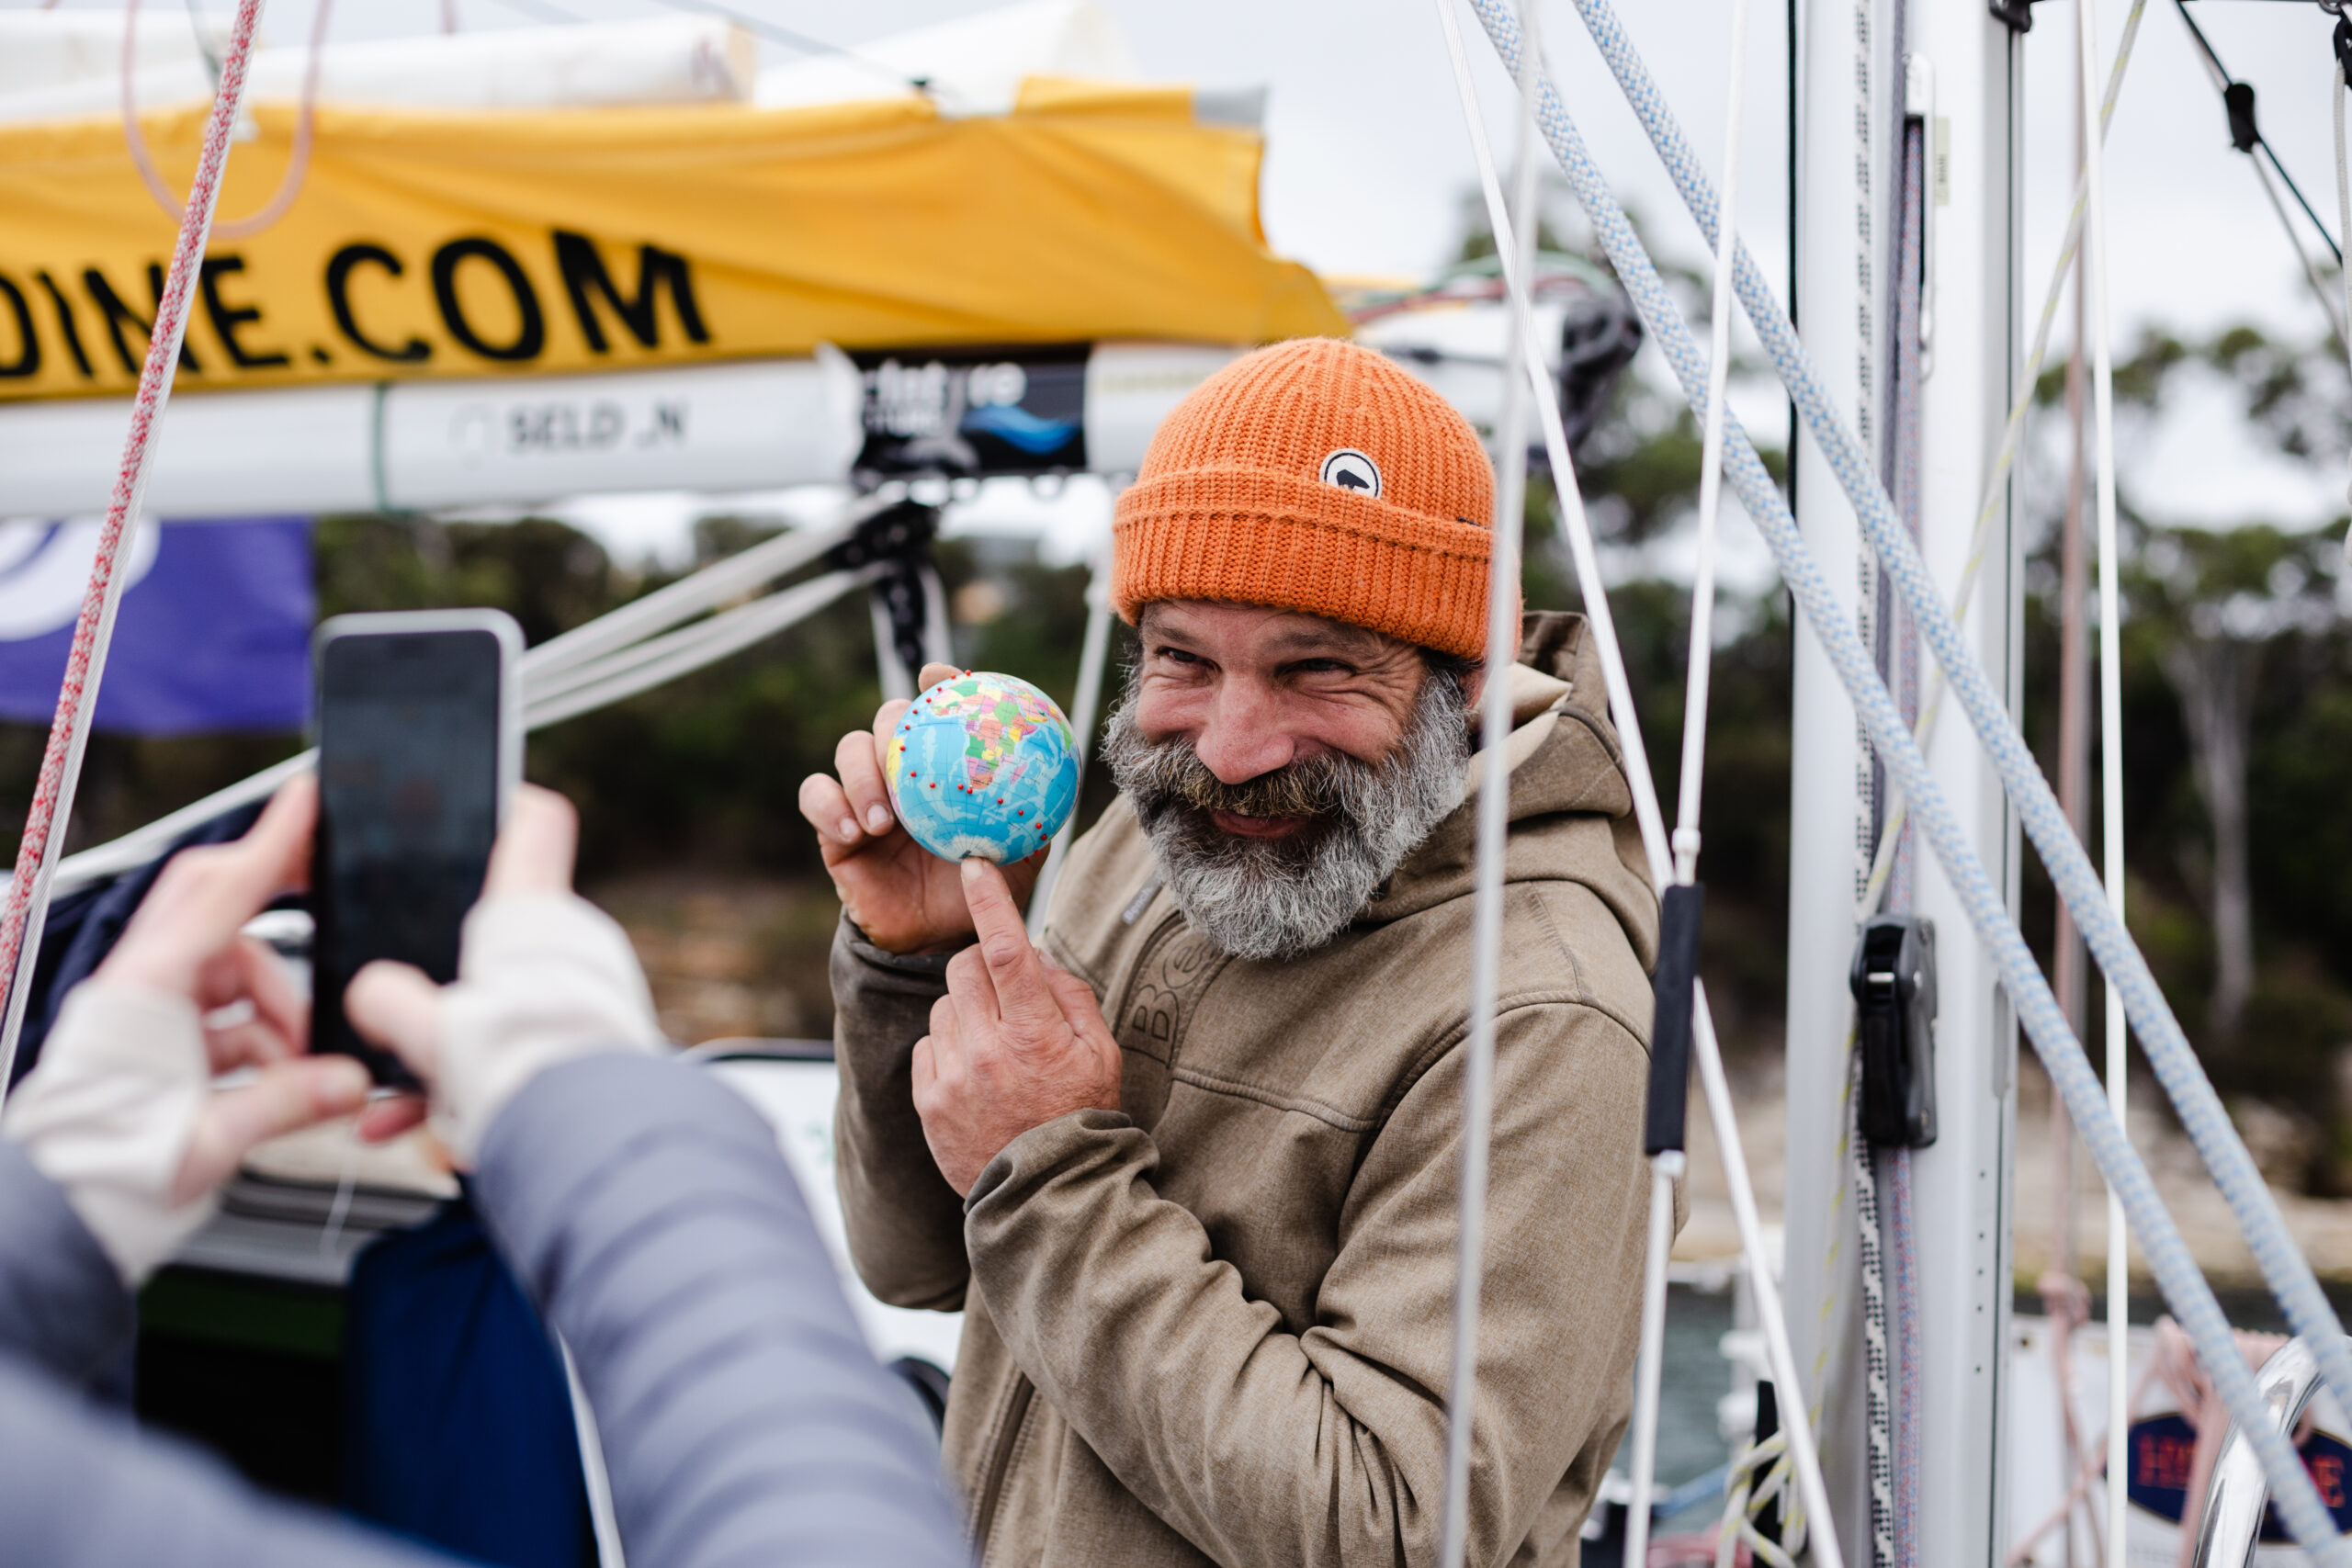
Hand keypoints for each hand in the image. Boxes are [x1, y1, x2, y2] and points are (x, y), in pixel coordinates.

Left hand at [3, 774, 370, 1283]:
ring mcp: (146, 1011)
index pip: (220, 894)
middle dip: (276, 901)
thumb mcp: (211, 1142)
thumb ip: (289, 1101)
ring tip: (303, 1064)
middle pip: (216, 906)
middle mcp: (141, 988)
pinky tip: (282, 1080)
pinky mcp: (152, 1040)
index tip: (306, 798)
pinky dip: (260, 1036)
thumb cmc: (109, 1173)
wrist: (58, 1215)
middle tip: (327, 888)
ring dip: (277, 1004)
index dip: (271, 842)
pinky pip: (222, 1012)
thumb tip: (349, 1080)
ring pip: (230, 967)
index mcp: (147, 993)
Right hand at [344, 785, 662, 1163]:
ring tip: (395, 1087)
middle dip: (445, 965)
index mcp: (531, 911)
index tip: (472, 802)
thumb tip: (370, 994)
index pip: (532, 822)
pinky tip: (411, 1121)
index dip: (501, 801)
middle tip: (402, 990)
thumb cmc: (523, 1070)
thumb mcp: (430, 1028)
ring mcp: (584, 990)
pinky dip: (467, 1078)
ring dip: (445, 1040)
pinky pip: (518, 1046)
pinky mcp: (588, 1038)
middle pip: (500, 926)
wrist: (591, 1134)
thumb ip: (388, 1003)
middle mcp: (569, 943)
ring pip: (501, 999)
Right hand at [798, 661, 1041, 954]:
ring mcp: (865, 793)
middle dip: (891, 727)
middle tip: (902, 760)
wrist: (939, 938)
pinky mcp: (834, 824)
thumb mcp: (1022, 850)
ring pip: (848, 749)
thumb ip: (1034, 812)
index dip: (937, 682)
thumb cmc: (982, 886)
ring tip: (883, 820)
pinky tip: (855, 832)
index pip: (937, 708)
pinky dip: (830, 805)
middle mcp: (903, 769)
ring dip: (861, 775)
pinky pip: (816, 795)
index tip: (937, 675)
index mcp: (945, 763)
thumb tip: (1056, 770)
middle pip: (886, 718)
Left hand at [911, 858, 1119, 1195]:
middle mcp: (988, 1050)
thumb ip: (1070, 996)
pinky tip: (974, 1075)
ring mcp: (953, 1077)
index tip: (974, 867)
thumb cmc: (1082, 1115)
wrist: (1048, 1192)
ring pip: (943, 1006)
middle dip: (980, 967)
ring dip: (965, 1011)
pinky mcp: (928, 1101)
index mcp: (1034, 1033)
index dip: (988, 902)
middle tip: (1004, 993)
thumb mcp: (1100, 1053)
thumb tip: (1035, 956)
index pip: (1005, 949)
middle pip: (962, 969)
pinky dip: (948, 1048)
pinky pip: (927, 1045)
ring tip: (993, 1047)